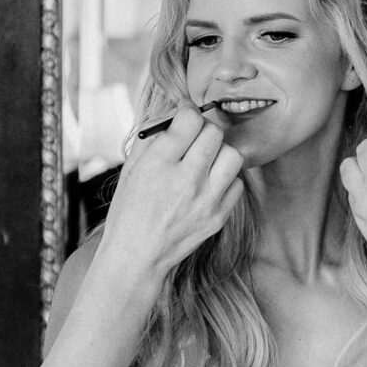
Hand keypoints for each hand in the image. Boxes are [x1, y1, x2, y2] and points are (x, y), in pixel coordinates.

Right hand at [97, 105, 243, 280]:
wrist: (138, 255)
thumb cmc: (129, 210)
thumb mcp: (130, 168)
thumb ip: (153, 137)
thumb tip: (175, 111)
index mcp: (158, 165)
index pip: (189, 120)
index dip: (187, 114)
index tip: (184, 120)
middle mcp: (185, 180)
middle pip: (214, 133)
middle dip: (203, 131)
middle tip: (193, 141)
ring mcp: (206, 200)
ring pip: (232, 155)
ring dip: (219, 154)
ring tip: (204, 163)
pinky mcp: (219, 216)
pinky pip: (237, 183)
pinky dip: (225, 180)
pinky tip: (208, 185)